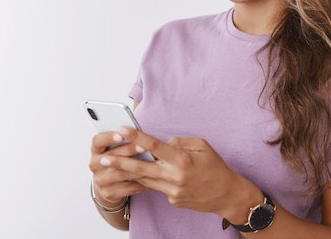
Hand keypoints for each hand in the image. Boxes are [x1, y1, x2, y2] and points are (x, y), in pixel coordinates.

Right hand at [89, 131, 149, 206]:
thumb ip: (123, 139)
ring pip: (121, 173)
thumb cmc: (117, 157)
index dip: (109, 137)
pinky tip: (153, 179)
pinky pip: (127, 188)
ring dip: (139, 168)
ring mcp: (100, 180)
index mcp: (96, 149)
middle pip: (112, 156)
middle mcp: (94, 164)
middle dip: (129, 150)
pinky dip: (141, 183)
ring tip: (154, 164)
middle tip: (144, 147)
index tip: (121, 134)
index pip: (98, 141)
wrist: (109, 183)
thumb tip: (139, 132)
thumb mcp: (115, 147)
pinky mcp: (108, 193)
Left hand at [99, 126, 260, 220]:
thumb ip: (179, 142)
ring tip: (112, 166)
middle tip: (104, 159)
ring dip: (128, 173)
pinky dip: (150, 179)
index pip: (155, 146)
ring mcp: (172, 191)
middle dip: (121, 163)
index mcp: (182, 160)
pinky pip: (157, 186)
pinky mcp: (172, 200)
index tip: (123, 129)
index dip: (137, 137)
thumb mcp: (202, 145)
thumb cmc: (215, 167)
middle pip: (142, 168)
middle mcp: (175, 176)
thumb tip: (161, 143)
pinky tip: (141, 175)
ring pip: (145, 180)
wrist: (226, 195)